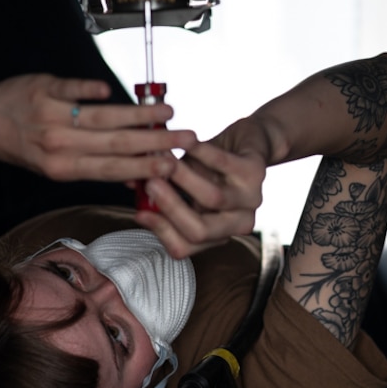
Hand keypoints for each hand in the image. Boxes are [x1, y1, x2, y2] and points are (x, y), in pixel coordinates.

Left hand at [0, 73, 197, 182]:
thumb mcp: (53, 165)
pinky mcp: (44, 89)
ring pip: (100, 118)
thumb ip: (93, 166)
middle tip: (184, 138)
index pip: (112, 169)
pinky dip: (89, 91)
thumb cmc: (23, 144)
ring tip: (166, 111)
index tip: (173, 166)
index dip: (144, 168)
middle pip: (114, 145)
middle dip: (154, 142)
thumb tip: (135, 176)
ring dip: (135, 115)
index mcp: (62, 168)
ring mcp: (50, 116)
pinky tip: (109, 90)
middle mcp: (57, 145)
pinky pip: (71, 89)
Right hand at [134, 140, 266, 258]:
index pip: (184, 247)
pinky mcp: (256, 172)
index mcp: (216, 234)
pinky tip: (185, 140)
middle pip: (199, 231)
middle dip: (169, 207)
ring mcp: (250, 200)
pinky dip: (199, 151)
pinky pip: (222, 164)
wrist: (249, 142)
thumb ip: (160, 189)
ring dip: (181, 177)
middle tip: (149, 184)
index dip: (160, 232)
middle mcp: (236, 223)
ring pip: (211, 199)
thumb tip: (130, 182)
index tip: (139, 212)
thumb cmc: (211, 166)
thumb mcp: (184, 184)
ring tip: (162, 159)